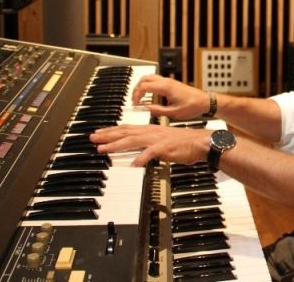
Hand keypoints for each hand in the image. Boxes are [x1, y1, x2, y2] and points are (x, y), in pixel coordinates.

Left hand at [90, 124, 208, 166]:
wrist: (200, 142)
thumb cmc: (184, 143)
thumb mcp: (163, 141)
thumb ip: (149, 145)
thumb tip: (138, 153)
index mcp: (150, 130)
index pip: (127, 128)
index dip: (111, 130)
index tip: (99, 133)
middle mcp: (151, 132)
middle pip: (125, 133)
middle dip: (108, 136)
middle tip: (93, 138)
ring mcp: (157, 139)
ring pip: (133, 141)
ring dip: (117, 145)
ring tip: (104, 149)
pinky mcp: (165, 148)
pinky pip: (150, 153)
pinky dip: (141, 158)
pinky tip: (133, 164)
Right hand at [131, 74, 208, 120]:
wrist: (205, 102)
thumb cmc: (193, 106)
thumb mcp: (173, 113)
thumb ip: (157, 110)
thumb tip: (145, 109)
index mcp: (166, 87)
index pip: (144, 86)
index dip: (136, 95)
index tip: (135, 104)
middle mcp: (166, 81)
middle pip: (144, 79)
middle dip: (136, 89)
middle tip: (134, 100)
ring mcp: (169, 81)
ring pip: (149, 77)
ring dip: (142, 86)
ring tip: (140, 97)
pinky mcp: (171, 83)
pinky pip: (156, 80)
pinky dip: (148, 85)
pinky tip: (149, 95)